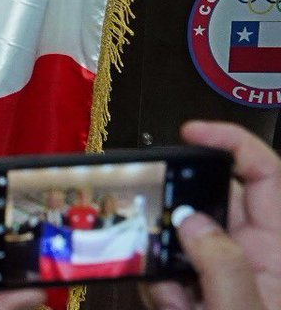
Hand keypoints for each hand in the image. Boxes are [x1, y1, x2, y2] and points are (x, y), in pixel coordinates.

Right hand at [142, 121, 280, 309]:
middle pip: (210, 204)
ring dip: (164, 261)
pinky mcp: (201, 292)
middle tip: (154, 225)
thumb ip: (222, 267)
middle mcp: (254, 254)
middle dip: (176, 211)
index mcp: (278, 250)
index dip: (233, 142)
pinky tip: (174, 308)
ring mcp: (226, 274)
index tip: (190, 131)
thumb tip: (188, 220)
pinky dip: (161, 288)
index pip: (266, 175)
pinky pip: (170, 272)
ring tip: (174, 297)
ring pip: (181, 240)